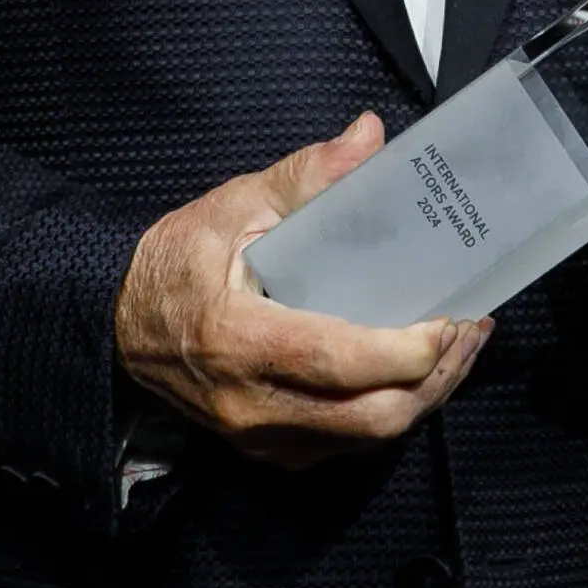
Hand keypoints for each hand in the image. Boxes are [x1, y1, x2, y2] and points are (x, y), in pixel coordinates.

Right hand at [116, 114, 491, 468]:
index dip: (407, 350)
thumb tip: (369, 137)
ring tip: (457, 348)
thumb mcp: (235, 206)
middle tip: (470, 330)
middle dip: (436, 378)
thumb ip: (307, 177)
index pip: (341, 362)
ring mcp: (260, 437)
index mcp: (238, 339)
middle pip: (371, 417)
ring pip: (366, 438)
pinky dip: (389, 413)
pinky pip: (346, 445)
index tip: (450, 316)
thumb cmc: (175, 262)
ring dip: (423, 398)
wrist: (117, 324)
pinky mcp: (269, 450)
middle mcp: (251, 402)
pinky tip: (413, 375)